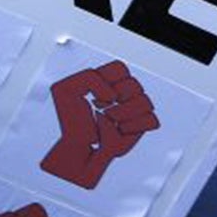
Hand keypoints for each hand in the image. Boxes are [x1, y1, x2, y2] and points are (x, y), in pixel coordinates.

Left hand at [40, 62, 160, 189]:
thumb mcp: (65, 90)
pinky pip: (151, 121)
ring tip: (109, 118)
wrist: (73, 147)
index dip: (108, 79)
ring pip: (145, 102)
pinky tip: (120, 128)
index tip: (94, 93)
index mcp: (108, 82)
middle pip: (134, 85)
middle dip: (116, 96)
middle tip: (100, 106)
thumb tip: (113, 96)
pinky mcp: (137, 130)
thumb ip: (89, 78)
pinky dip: (135, 125)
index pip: (120, 69)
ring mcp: (132, 113)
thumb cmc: (70, 122)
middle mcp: (123, 95)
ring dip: (124, 111)